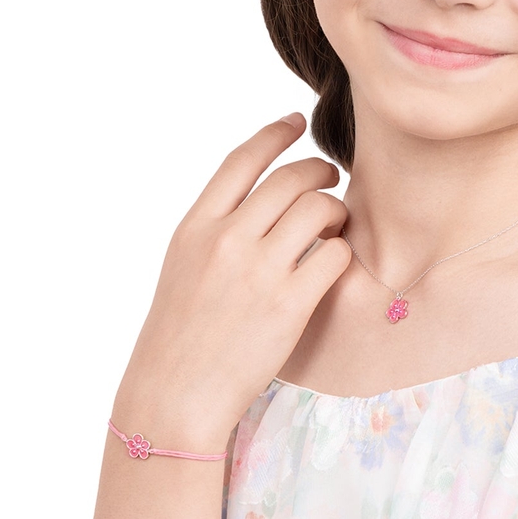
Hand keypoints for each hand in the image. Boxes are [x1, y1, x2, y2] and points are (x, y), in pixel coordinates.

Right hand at [112, 113, 349, 450]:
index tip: (296, 122)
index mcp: (195, 227)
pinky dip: (342, 252)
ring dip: (336, 210)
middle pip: (290, 178)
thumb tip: (263, 195)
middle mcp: (226, 241)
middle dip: (319, 171)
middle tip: (330, 178)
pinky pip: (335, 255)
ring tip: (335, 222)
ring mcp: (259, 271)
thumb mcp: (183, 265)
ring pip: (319, 209)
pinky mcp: (290, 304)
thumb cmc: (181, 332)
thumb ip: (218, 227)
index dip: (274, 134)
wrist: (175, 396)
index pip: (242, 159)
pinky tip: (334, 261)